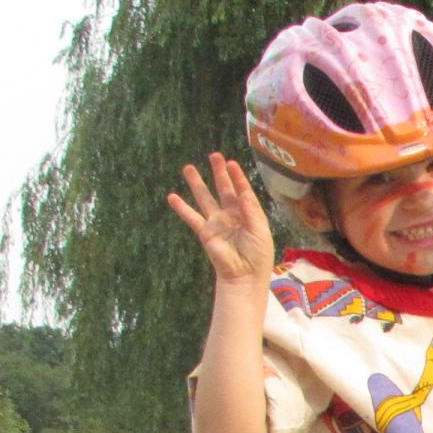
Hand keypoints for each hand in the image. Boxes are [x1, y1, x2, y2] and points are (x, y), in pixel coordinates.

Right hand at [167, 154, 273, 290]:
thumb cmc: (258, 256)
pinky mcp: (205, 232)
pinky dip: (181, 208)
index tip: (231, 163)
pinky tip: (171, 197)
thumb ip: (251, 211)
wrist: (245, 276)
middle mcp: (231, 215)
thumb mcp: (260, 231)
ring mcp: (217, 222)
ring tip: (187, 167)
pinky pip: (191, 217)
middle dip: (219, 173)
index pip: (242, 191)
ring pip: (205, 198)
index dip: (237, 177)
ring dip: (197, 183)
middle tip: (214, 155)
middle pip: (224, 189)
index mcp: (248, 214)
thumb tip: (243, 193)